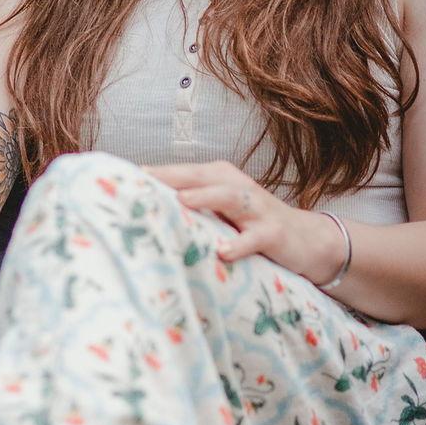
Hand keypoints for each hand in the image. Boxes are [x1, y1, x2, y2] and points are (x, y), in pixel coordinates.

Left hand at [143, 161, 346, 285]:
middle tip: (142, 182)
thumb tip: (141, 206)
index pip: (181, 172)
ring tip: (182, 202)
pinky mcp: (273, 233)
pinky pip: (254, 238)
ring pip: (228, 197)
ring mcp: (257, 209)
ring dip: (206, 197)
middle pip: (201, 176)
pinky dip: (239, 244)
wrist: (305, 240)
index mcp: (219, 178)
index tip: (120, 177)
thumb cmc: (250, 224)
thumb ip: (189, 205)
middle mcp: (236, 186)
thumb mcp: (219, 210)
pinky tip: (223, 252)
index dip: (154, 174)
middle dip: (172, 177)